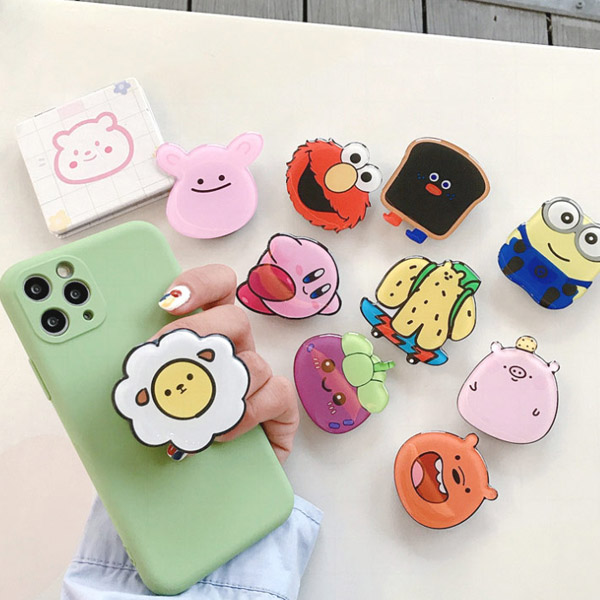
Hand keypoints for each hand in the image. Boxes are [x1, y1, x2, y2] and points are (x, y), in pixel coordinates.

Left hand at [154, 265, 298, 462]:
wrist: (200, 481)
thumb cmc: (172, 429)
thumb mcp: (148, 393)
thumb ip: (139, 369)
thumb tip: (104, 358)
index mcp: (208, 335)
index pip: (219, 289)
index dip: (200, 284)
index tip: (169, 301)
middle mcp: (237, 351)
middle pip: (235, 320)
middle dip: (201, 332)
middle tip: (166, 355)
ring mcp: (260, 379)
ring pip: (253, 363)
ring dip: (219, 386)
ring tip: (189, 410)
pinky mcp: (279, 408)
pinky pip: (276, 395)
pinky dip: (247, 413)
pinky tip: (222, 431)